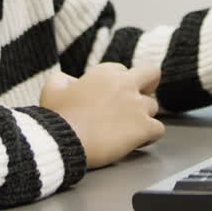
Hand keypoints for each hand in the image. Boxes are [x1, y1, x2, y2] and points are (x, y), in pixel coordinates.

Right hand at [40, 63, 164, 168]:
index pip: (121, 70)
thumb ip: (63, 79)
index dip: (116, 83)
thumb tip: (70, 81)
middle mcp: (125, 84)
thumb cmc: (57, 116)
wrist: (63, 140)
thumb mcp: (52, 88)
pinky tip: (139, 141)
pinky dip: (150, 135)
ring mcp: (137, 106)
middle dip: (148, 84)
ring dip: (144, 115)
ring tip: (129, 127)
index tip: (108, 96)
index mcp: (105, 73)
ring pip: (154, 105)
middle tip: (139, 97)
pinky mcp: (143, 127)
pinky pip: (159, 129)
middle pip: (152, 73)